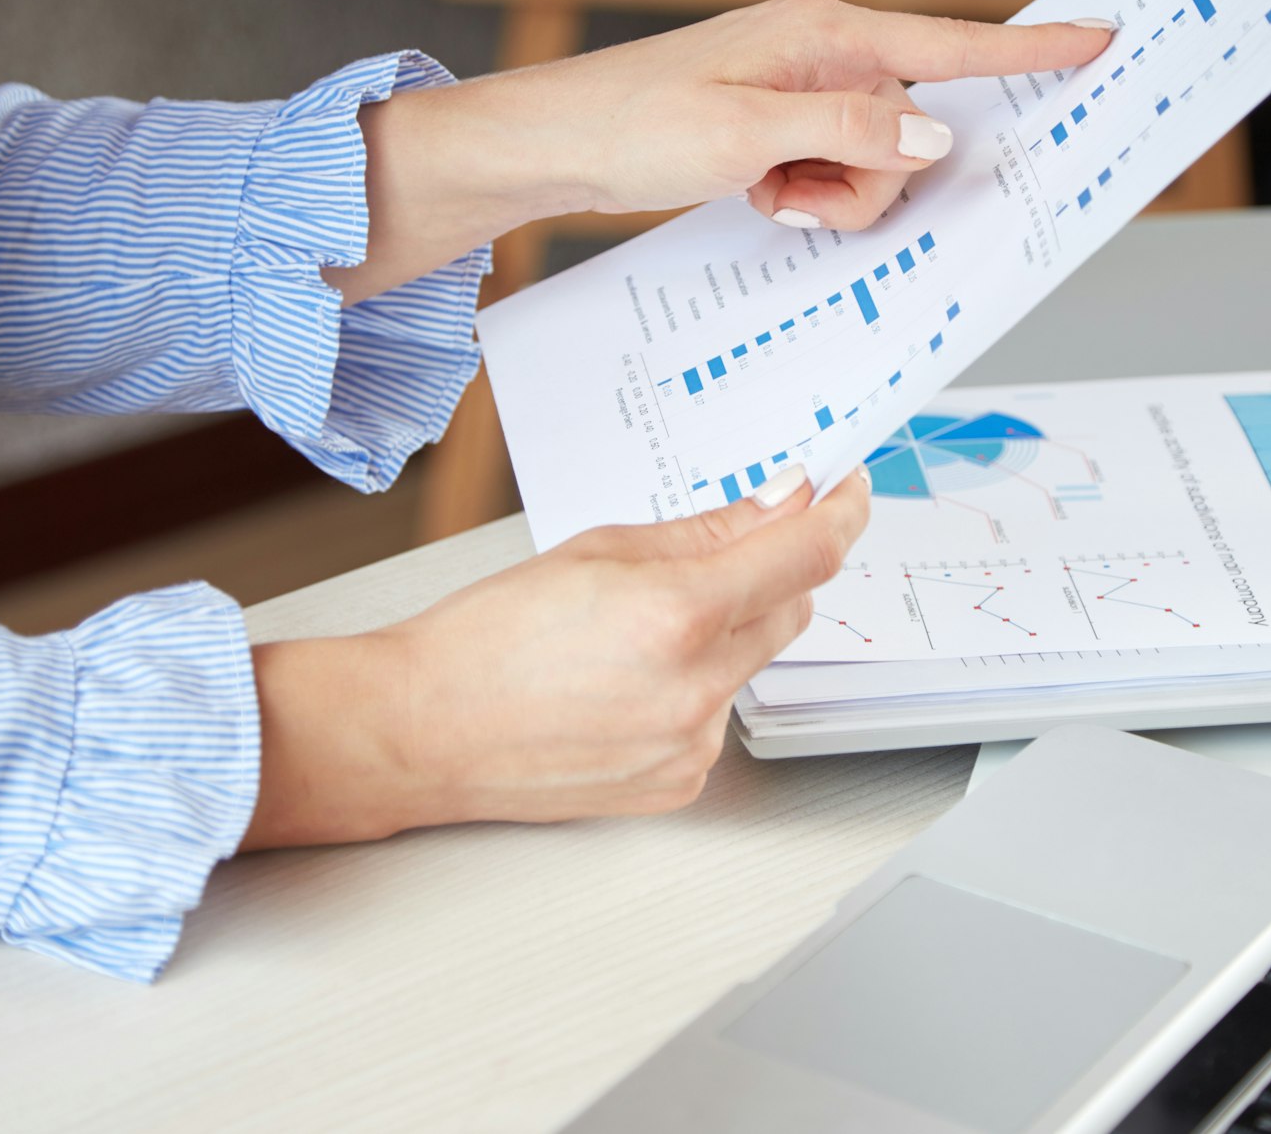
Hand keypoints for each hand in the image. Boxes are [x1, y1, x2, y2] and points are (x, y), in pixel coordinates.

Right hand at [240, 463, 869, 848]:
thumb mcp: (596, 550)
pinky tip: (624, 682)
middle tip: (712, 551)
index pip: (808, 552)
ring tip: (631, 632)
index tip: (848, 488)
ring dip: (724, 631)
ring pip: (753, 661)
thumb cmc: (485, 638)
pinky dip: (694, 686)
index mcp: (678, 613)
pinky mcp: (681, 782)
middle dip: (767, 569)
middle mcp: (698, 687)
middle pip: (790, 605)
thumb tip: (780, 503)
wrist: (421, 730)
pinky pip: (719, 713)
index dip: (840, 510)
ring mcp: (693, 743)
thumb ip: (704, 530)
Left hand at [331, 0, 1114, 299]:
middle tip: (791, 190)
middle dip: (873, 181)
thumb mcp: (744, 137)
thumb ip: (849, 136)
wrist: (557, 145)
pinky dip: (807, 198)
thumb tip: (935, 139)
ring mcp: (804, 93)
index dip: (1027, 49)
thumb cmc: (633, 125)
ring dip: (832, 199)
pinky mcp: (783, 127)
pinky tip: (758, 194)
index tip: (1099, 40)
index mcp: (826, 35)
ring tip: (763, 191)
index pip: (949, 44)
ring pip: (878, 166)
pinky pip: (836, 175)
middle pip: (915, 131)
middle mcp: (825, 55)